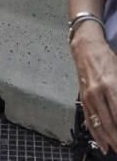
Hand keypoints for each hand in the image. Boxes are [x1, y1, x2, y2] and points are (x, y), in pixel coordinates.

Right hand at [72, 34, 116, 153]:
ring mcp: (88, 97)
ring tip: (115, 149)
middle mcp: (97, 93)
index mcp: (109, 84)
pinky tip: (101, 142)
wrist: (86, 47)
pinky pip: (89, 120)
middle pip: (109, 124)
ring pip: (98, 125)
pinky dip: (96, 134)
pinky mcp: (83, 98)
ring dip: (108, 140)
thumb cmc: (106, 57)